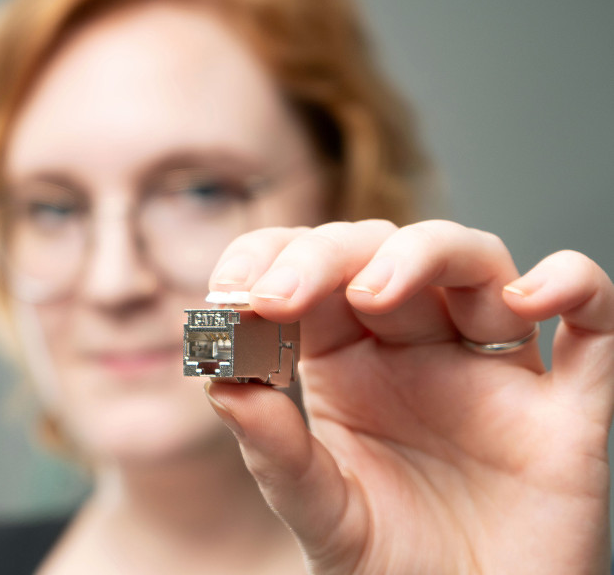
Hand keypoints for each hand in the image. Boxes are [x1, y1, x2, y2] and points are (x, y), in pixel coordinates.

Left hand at [204, 219, 613, 573]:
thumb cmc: (392, 570)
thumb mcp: (319, 514)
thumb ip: (274, 452)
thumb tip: (220, 379)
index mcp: (347, 362)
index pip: (308, 277)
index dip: (270, 263)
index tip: (231, 294)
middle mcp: (418, 350)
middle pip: (381, 255)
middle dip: (327, 258)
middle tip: (277, 296)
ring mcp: (494, 371)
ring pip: (476, 265)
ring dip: (425, 254)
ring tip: (373, 291)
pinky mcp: (567, 408)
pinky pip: (593, 322)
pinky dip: (572, 286)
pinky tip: (527, 298)